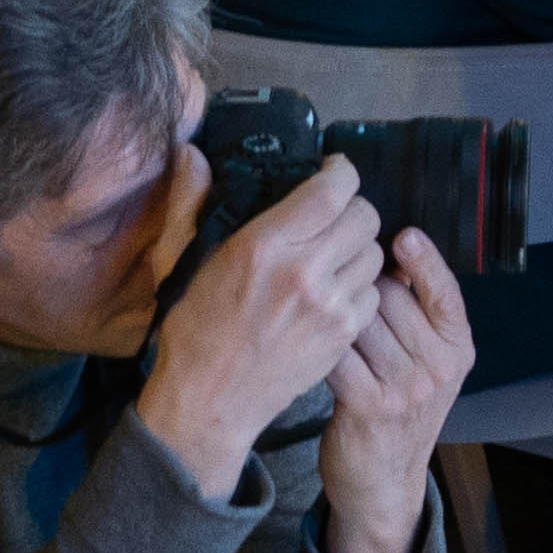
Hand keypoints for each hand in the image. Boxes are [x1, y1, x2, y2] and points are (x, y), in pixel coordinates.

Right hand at [129, 155, 384, 501]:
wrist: (208, 401)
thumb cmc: (192, 328)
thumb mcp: (178, 258)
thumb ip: (188, 199)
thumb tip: (190, 151)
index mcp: (264, 245)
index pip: (333, 190)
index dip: (340, 173)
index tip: (331, 174)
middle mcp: (304, 272)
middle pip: (365, 216)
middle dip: (351, 210)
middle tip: (332, 219)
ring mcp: (329, 307)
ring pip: (375, 254)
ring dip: (359, 249)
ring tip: (333, 257)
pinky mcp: (343, 335)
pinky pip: (374, 294)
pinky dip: (360, 287)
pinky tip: (335, 292)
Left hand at [310, 234, 474, 552]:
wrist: (383, 482)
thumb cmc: (396, 410)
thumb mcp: (426, 365)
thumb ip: (418, 318)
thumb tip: (391, 253)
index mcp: (457, 348)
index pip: (445, 291)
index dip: (424, 261)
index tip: (403, 235)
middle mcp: (439, 367)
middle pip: (390, 297)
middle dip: (359, 285)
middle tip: (334, 282)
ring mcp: (406, 388)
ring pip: (359, 320)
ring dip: (332, 311)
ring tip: (314, 309)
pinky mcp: (369, 405)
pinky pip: (336, 351)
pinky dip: (317, 341)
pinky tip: (304, 338)